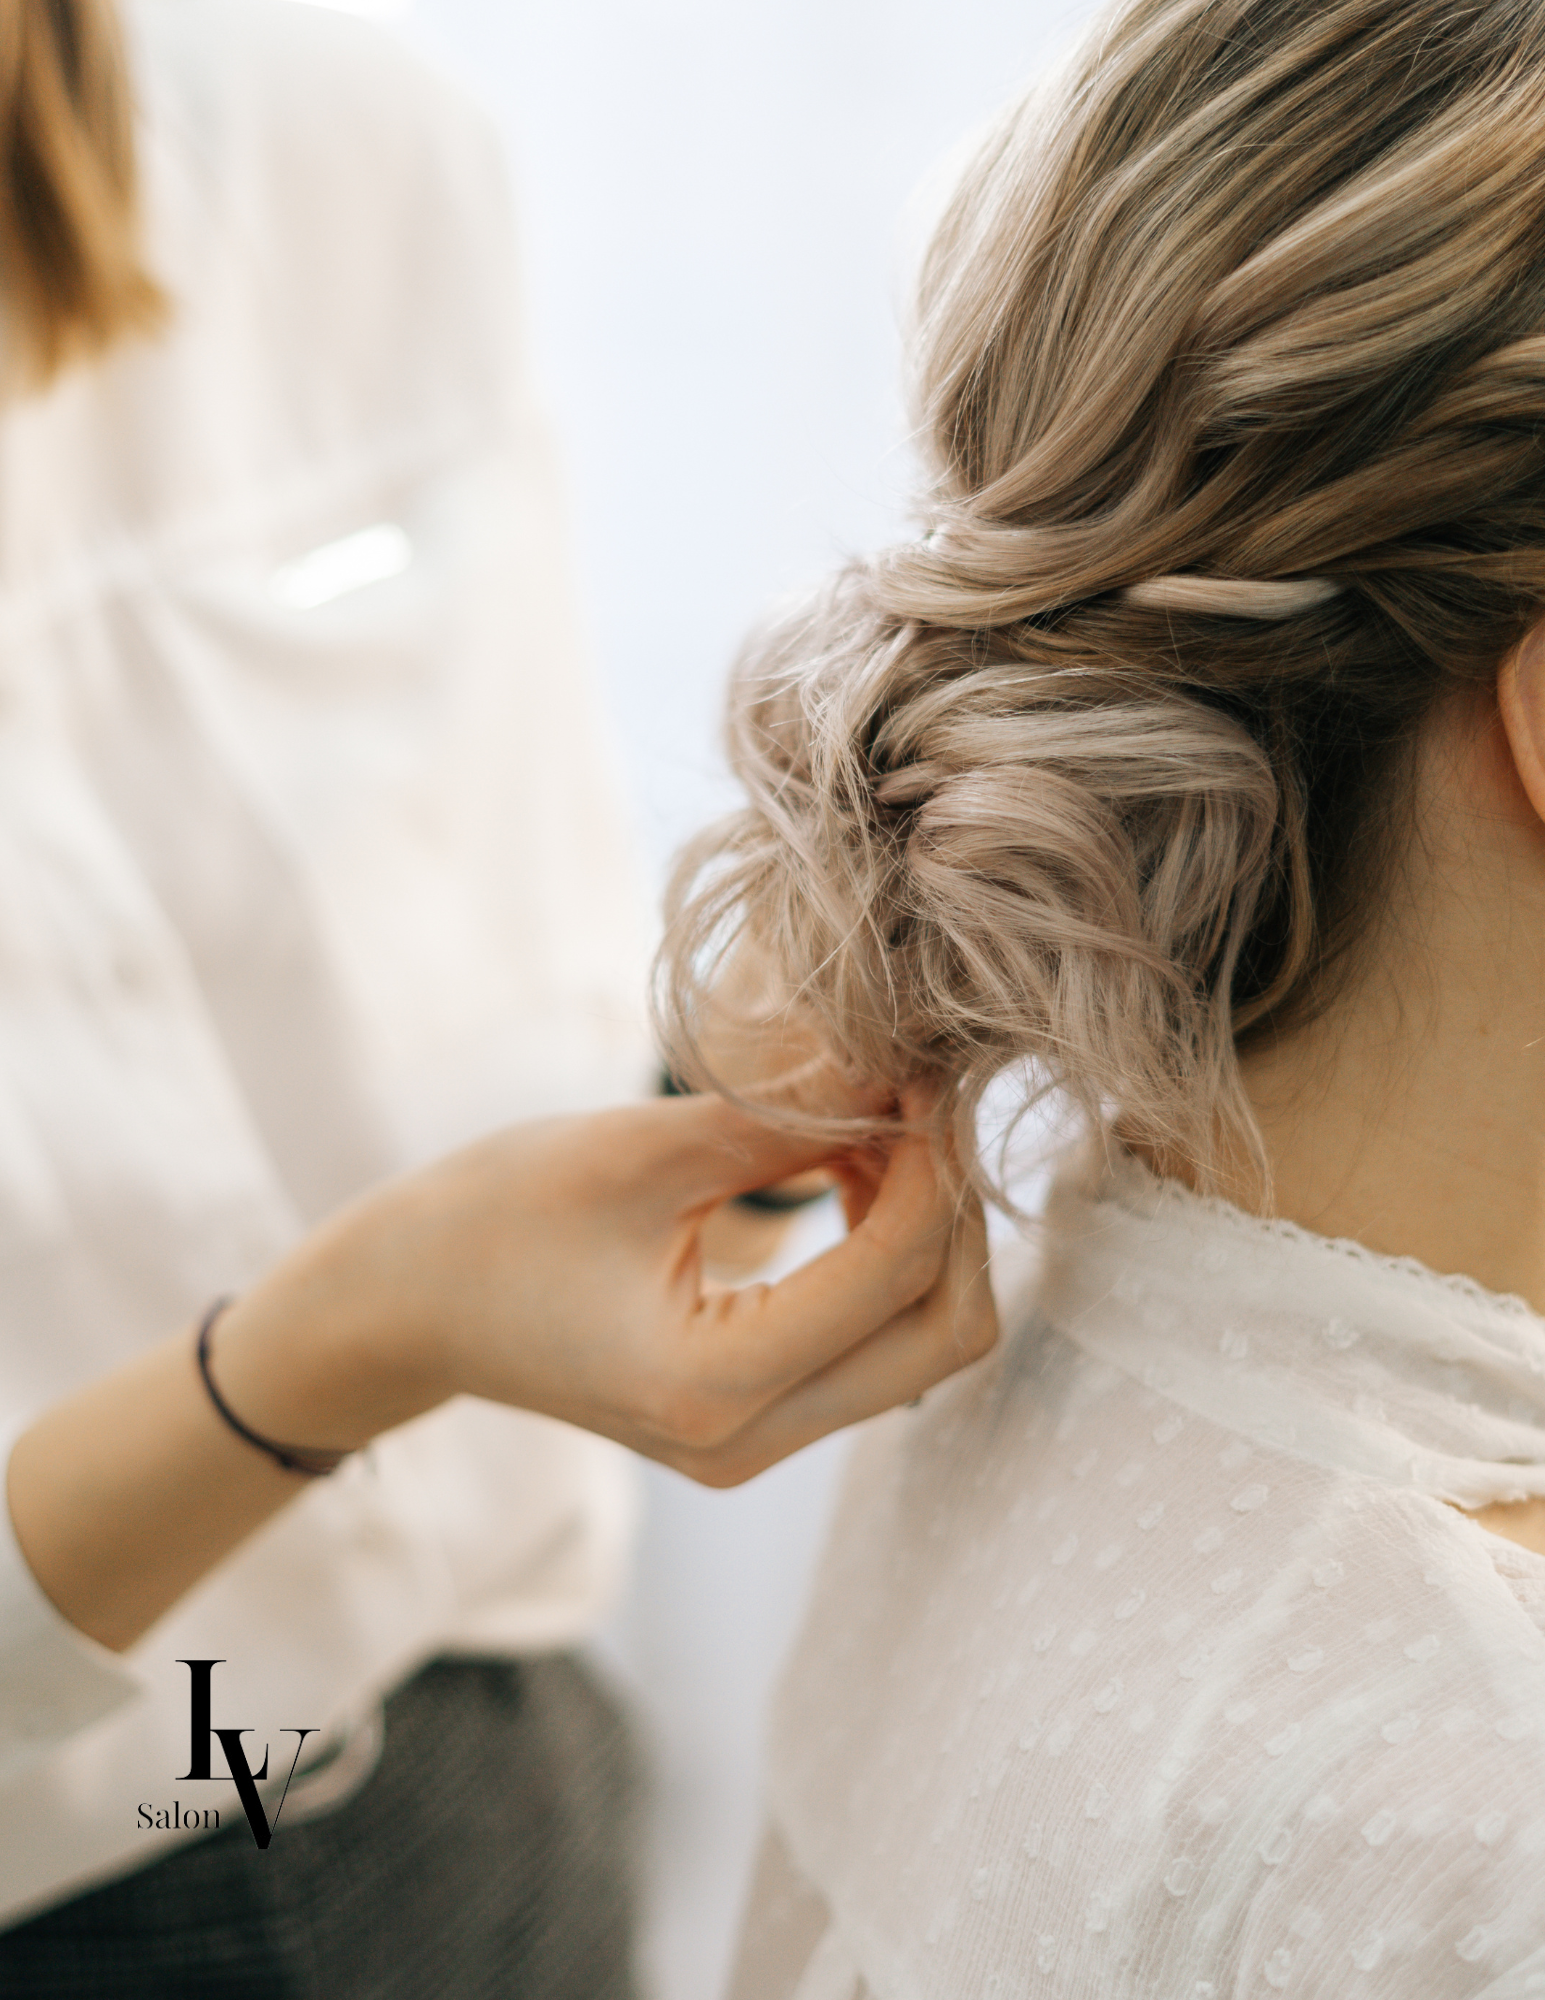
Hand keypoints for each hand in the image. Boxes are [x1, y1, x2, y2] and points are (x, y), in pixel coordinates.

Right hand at [216, 1091, 996, 1486]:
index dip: (936, 1161)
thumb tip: (898, 1057)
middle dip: (954, 1207)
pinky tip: (847, 1168)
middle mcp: (749, 1443)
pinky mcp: (755, 1421)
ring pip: (920, 1343)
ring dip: (924, 1228)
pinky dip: (883, 1253)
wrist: (407, 1304)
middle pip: (944, 1335)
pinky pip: (872, 1344)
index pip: (896, 1274)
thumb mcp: (634, 1148)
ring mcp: (756, 1447)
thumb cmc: (491, 1217)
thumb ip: (779, 1112)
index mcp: (712, 1386)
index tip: (925, 1070)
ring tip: (872, 1123)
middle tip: (919, 1100)